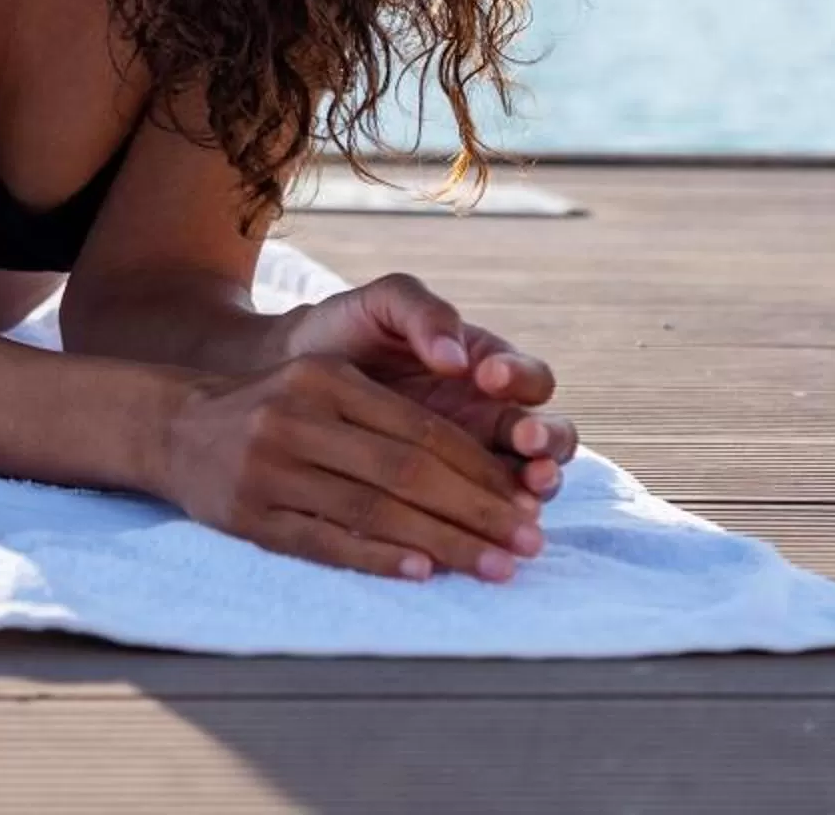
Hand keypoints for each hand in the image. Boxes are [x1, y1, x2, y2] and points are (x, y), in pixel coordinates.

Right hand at [156, 355, 546, 581]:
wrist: (174, 426)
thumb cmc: (272, 410)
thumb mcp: (324, 385)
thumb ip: (391, 419)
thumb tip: (484, 480)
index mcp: (326, 378)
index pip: (422, 429)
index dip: (481, 471)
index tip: (527, 505)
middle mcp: (298, 416)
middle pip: (407, 470)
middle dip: (477, 512)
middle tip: (529, 545)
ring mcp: (269, 466)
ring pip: (374, 510)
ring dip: (444, 544)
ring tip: (495, 568)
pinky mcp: (248, 512)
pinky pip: (325, 539)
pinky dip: (378, 558)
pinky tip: (422, 572)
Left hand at [278, 272, 577, 499]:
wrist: (284, 376)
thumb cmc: (340, 333)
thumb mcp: (378, 307)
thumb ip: (420, 312)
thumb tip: (458, 357)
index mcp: (487, 368)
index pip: (530, 379)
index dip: (520, 378)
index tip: (488, 376)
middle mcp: (491, 418)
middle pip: (550, 439)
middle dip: (546, 444)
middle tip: (528, 445)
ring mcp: (473, 462)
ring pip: (528, 482)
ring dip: (535, 488)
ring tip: (526, 494)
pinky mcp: (441, 499)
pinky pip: (478, 516)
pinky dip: (484, 523)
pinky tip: (474, 528)